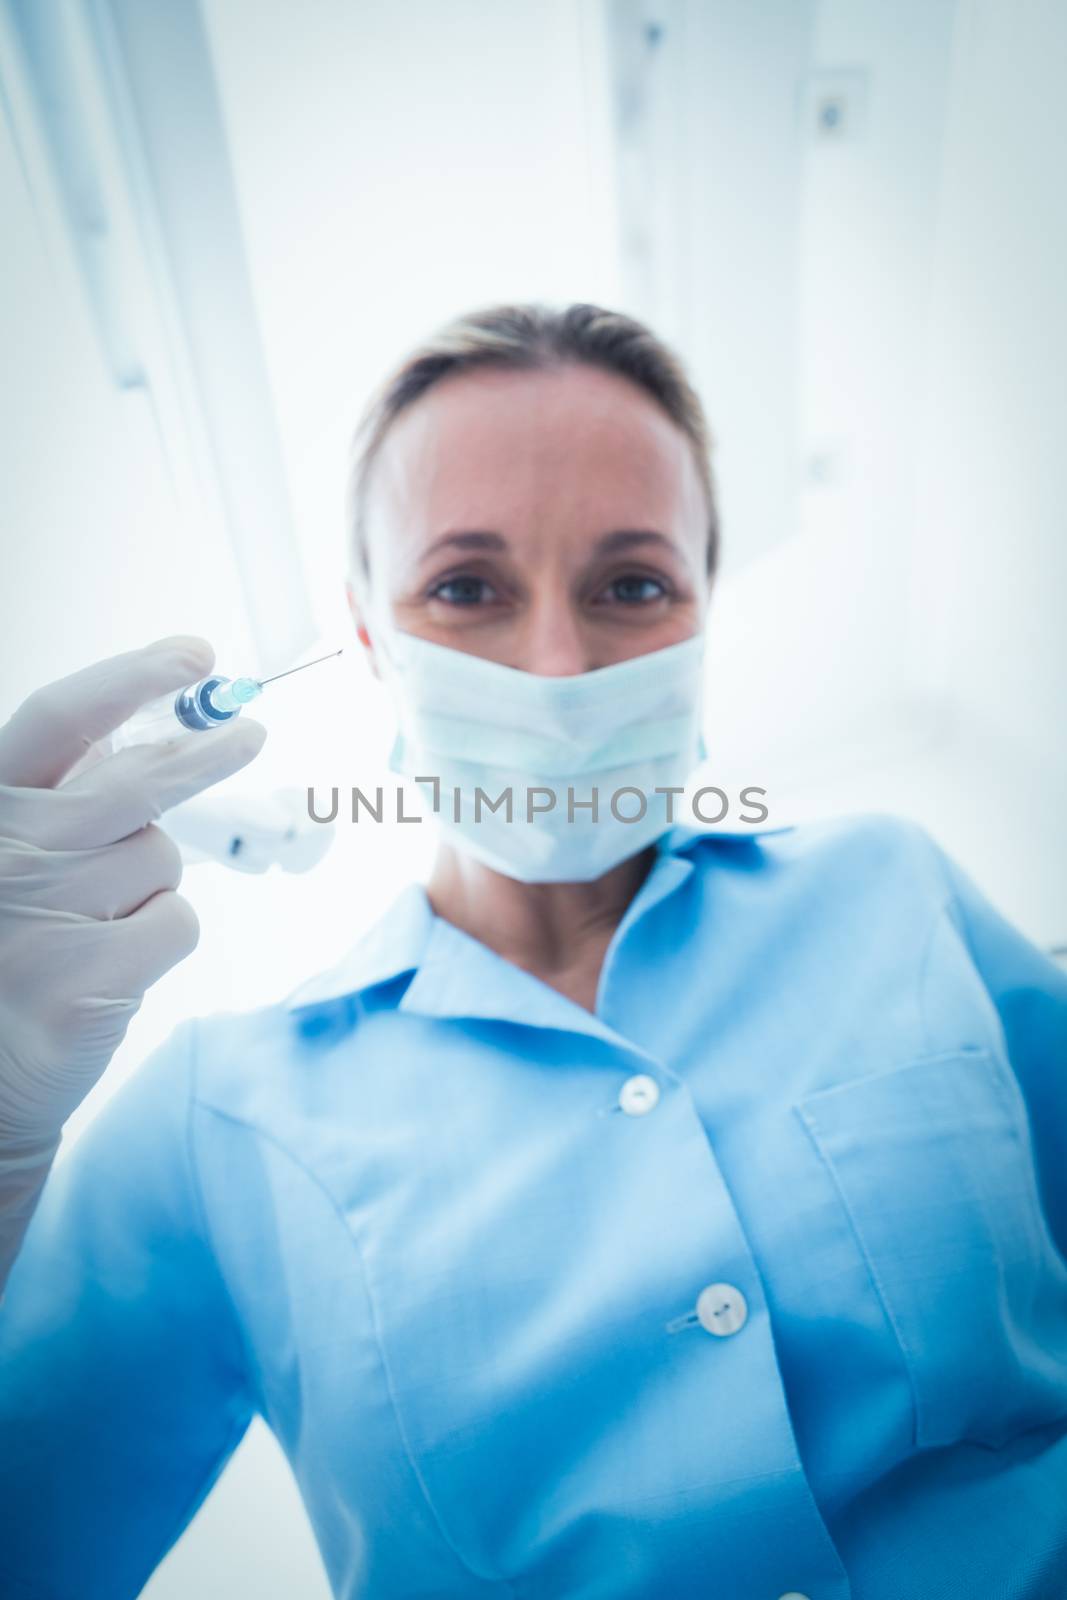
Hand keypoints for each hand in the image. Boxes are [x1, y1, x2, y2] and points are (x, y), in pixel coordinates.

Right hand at [0, 636, 265, 1142]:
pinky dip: (159, 936)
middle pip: (134, 782)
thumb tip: (163, 727)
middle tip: (253, 735)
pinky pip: (174, 923)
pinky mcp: (84, 979)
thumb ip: (65, 794)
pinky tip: (109, 964)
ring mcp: (40, 916)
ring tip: (97, 921)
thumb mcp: (12, 850)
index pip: (62, 718)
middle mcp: (6, 850)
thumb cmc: (9, 942)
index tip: (194, 657)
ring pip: (160, 859)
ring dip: (151, 882)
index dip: (134, 678)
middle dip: (206, 753)